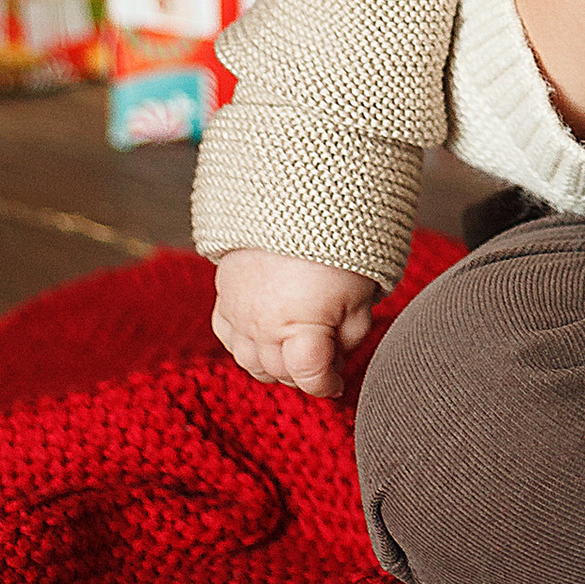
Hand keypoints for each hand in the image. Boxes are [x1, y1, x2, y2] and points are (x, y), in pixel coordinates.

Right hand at [212, 249, 377, 398]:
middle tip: (324, 360)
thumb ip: (349, 336)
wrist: (299, 198)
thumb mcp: (360, 296)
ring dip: (274, 364)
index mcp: (299, 326)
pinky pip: (229, 336)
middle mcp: (262, 325)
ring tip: (297, 349)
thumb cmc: (339, 245)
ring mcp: (239, 311)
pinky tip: (265, 336)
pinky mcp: (224, 295)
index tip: (337, 384)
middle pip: (280, 372)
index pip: (309, 377)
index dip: (326, 385)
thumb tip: (334, 360)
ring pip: (250, 360)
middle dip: (304, 374)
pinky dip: (247, 344)